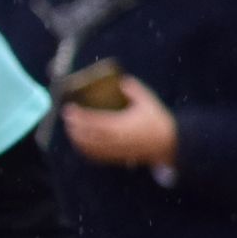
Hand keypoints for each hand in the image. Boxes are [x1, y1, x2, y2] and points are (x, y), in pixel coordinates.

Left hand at [61, 75, 178, 170]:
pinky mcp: (117, 157)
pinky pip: (97, 156)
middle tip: (66, 118)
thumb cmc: (158, 121)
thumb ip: (134, 90)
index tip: (69, 109)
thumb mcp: (148, 102)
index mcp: (121, 125)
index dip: (79, 115)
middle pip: (87, 135)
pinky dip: (85, 150)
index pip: (93, 120)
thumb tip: (122, 80)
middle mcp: (115, 139)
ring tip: (70, 129)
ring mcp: (115, 150)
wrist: (170, 143)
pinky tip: (81, 144)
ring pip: (90, 147)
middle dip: (74, 127)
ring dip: (77, 139)